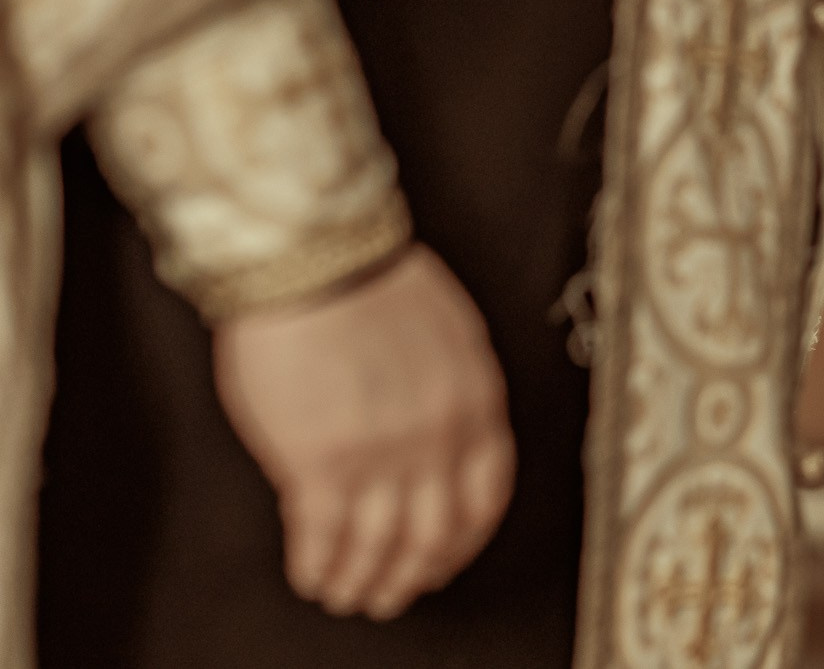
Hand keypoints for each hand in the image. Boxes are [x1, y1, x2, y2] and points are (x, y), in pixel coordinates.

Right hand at [213, 244, 515, 620]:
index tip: (446, 557)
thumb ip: (453, 391)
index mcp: (475, 402)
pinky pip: (323, 539)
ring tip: (346, 594)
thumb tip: (444, 435)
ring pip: (380, 548)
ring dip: (362, 581)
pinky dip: (318, 567)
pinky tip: (310, 574)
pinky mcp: (316, 464)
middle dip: (413, 575)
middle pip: (435, 535)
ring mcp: (379, 455)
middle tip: (394, 592)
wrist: (314, 258)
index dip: (465, 539)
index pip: (486, 495)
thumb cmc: (372, 281)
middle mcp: (436, 438)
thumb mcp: (448, 333)